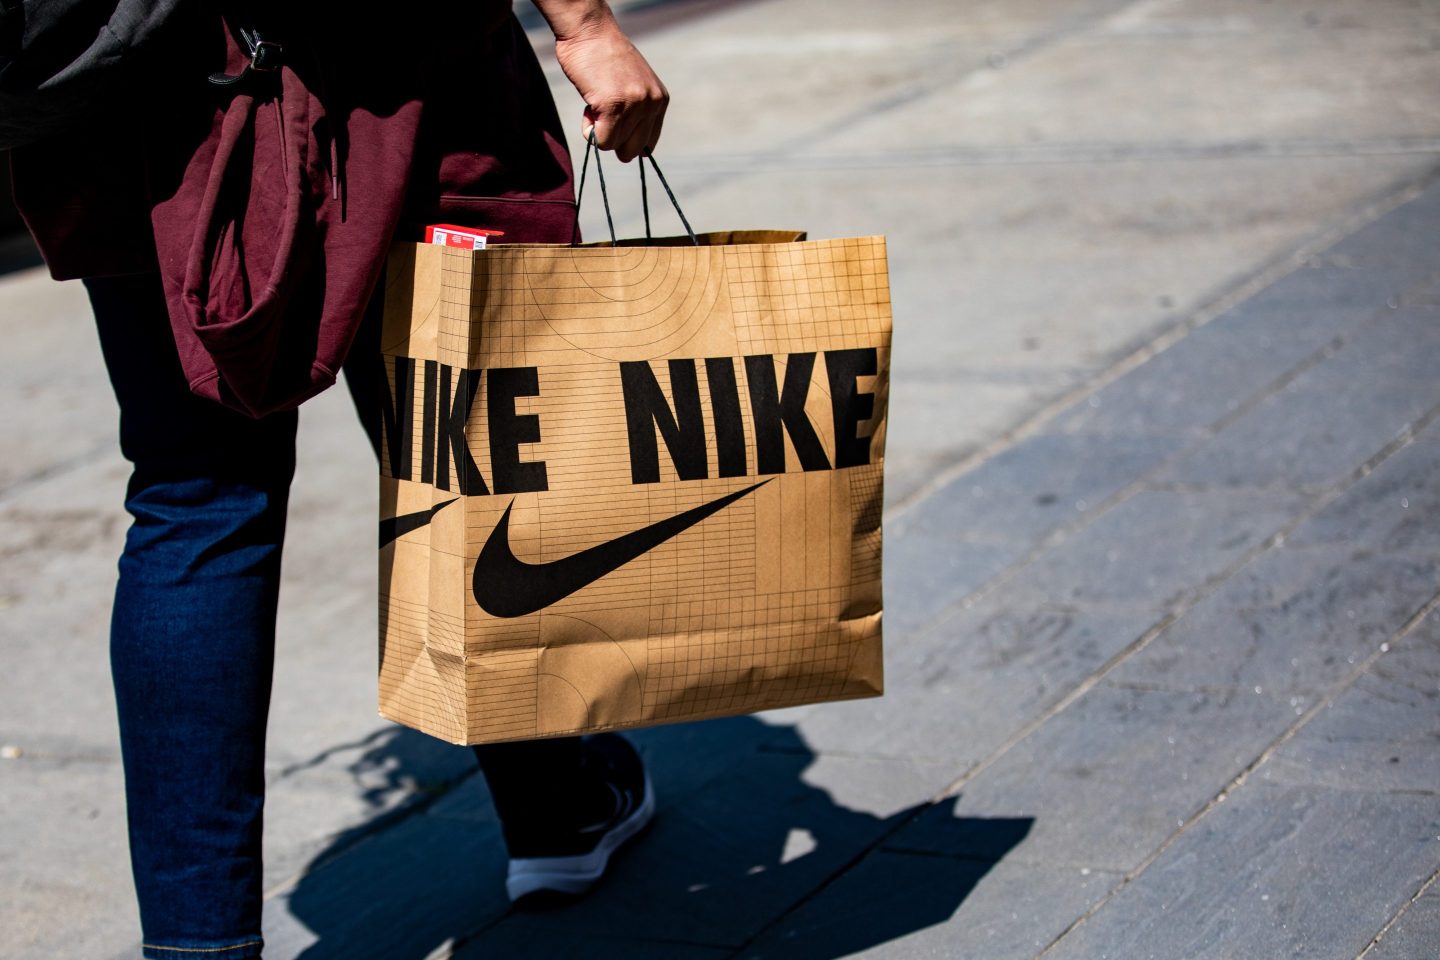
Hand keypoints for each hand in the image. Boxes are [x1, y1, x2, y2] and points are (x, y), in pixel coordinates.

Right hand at [549, 12, 667, 161]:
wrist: (589, 29)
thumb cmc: (603, 55)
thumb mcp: (632, 84)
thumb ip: (636, 109)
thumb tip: (627, 144)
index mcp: (660, 99)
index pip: (648, 143)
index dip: (626, 139)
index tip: (614, 124)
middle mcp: (652, 103)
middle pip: (633, 151)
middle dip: (613, 140)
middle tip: (602, 113)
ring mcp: (635, 105)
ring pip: (613, 146)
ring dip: (598, 131)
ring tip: (595, 101)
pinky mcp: (614, 107)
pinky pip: (600, 140)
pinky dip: (589, 130)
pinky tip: (589, 105)